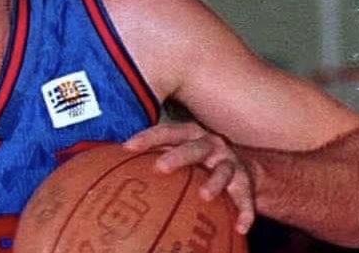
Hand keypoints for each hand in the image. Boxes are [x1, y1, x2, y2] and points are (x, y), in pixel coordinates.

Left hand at [123, 122, 254, 234]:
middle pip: (194, 147)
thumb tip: (112, 166)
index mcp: (190, 135)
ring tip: (205, 196)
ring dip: (215, 182)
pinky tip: (240, 227)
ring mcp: (230, 162)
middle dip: (178, 156)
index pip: (166, 132)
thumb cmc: (199, 160)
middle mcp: (211, 144)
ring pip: (224, 171)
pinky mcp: (247, 183)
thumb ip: (154, 156)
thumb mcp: (180, 151)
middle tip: (161, 167)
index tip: (127, 147)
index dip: (147, 137)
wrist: (245, 165)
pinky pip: (247, 198)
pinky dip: (245, 212)